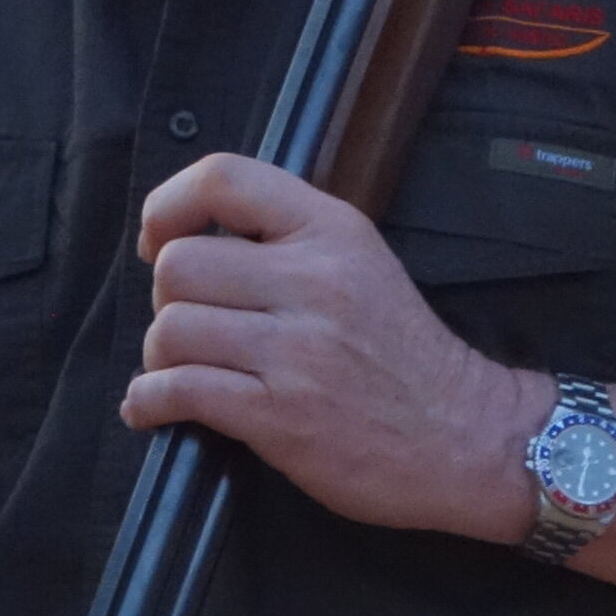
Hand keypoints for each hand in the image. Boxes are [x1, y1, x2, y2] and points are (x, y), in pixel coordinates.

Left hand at [122, 154, 540, 539]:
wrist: (466, 437)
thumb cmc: (405, 356)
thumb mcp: (362, 264)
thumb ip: (290, 241)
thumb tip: (190, 241)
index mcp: (332, 231)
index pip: (222, 178)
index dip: (167, 206)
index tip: (159, 242)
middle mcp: (313, 280)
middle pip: (179, 265)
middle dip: (167, 300)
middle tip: (193, 325)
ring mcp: (296, 350)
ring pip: (171, 329)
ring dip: (160, 357)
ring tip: (184, 371)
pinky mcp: (279, 414)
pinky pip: (178, 390)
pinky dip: (150, 401)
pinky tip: (157, 407)